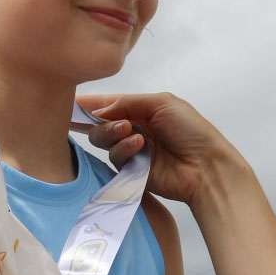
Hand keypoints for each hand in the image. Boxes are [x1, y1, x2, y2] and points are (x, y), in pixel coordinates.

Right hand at [76, 93, 240, 209]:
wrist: (206, 166)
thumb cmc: (191, 130)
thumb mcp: (160, 103)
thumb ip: (126, 102)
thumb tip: (100, 110)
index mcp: (140, 109)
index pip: (107, 104)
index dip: (87, 105)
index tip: (68, 104)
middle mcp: (132, 129)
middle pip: (98, 125)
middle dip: (102, 122)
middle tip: (120, 124)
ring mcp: (131, 151)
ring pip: (103, 143)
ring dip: (114, 136)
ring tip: (135, 136)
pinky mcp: (131, 172)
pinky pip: (114, 159)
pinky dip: (124, 151)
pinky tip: (141, 148)